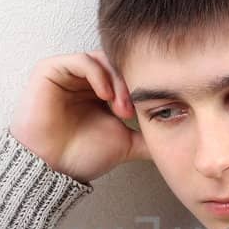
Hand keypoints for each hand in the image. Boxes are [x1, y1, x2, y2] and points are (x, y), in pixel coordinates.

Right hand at [8, 50, 149, 183]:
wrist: (51, 168)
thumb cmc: (81, 156)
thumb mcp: (125, 143)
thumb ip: (147, 137)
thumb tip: (178, 139)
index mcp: (100, 91)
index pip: (126, 74)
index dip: (139, 88)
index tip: (147, 111)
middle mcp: (84, 79)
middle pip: (117, 64)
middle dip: (130, 85)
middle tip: (132, 112)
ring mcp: (67, 73)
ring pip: (102, 60)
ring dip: (117, 82)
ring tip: (121, 108)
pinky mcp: (50, 69)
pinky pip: (81, 60)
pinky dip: (99, 75)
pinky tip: (106, 96)